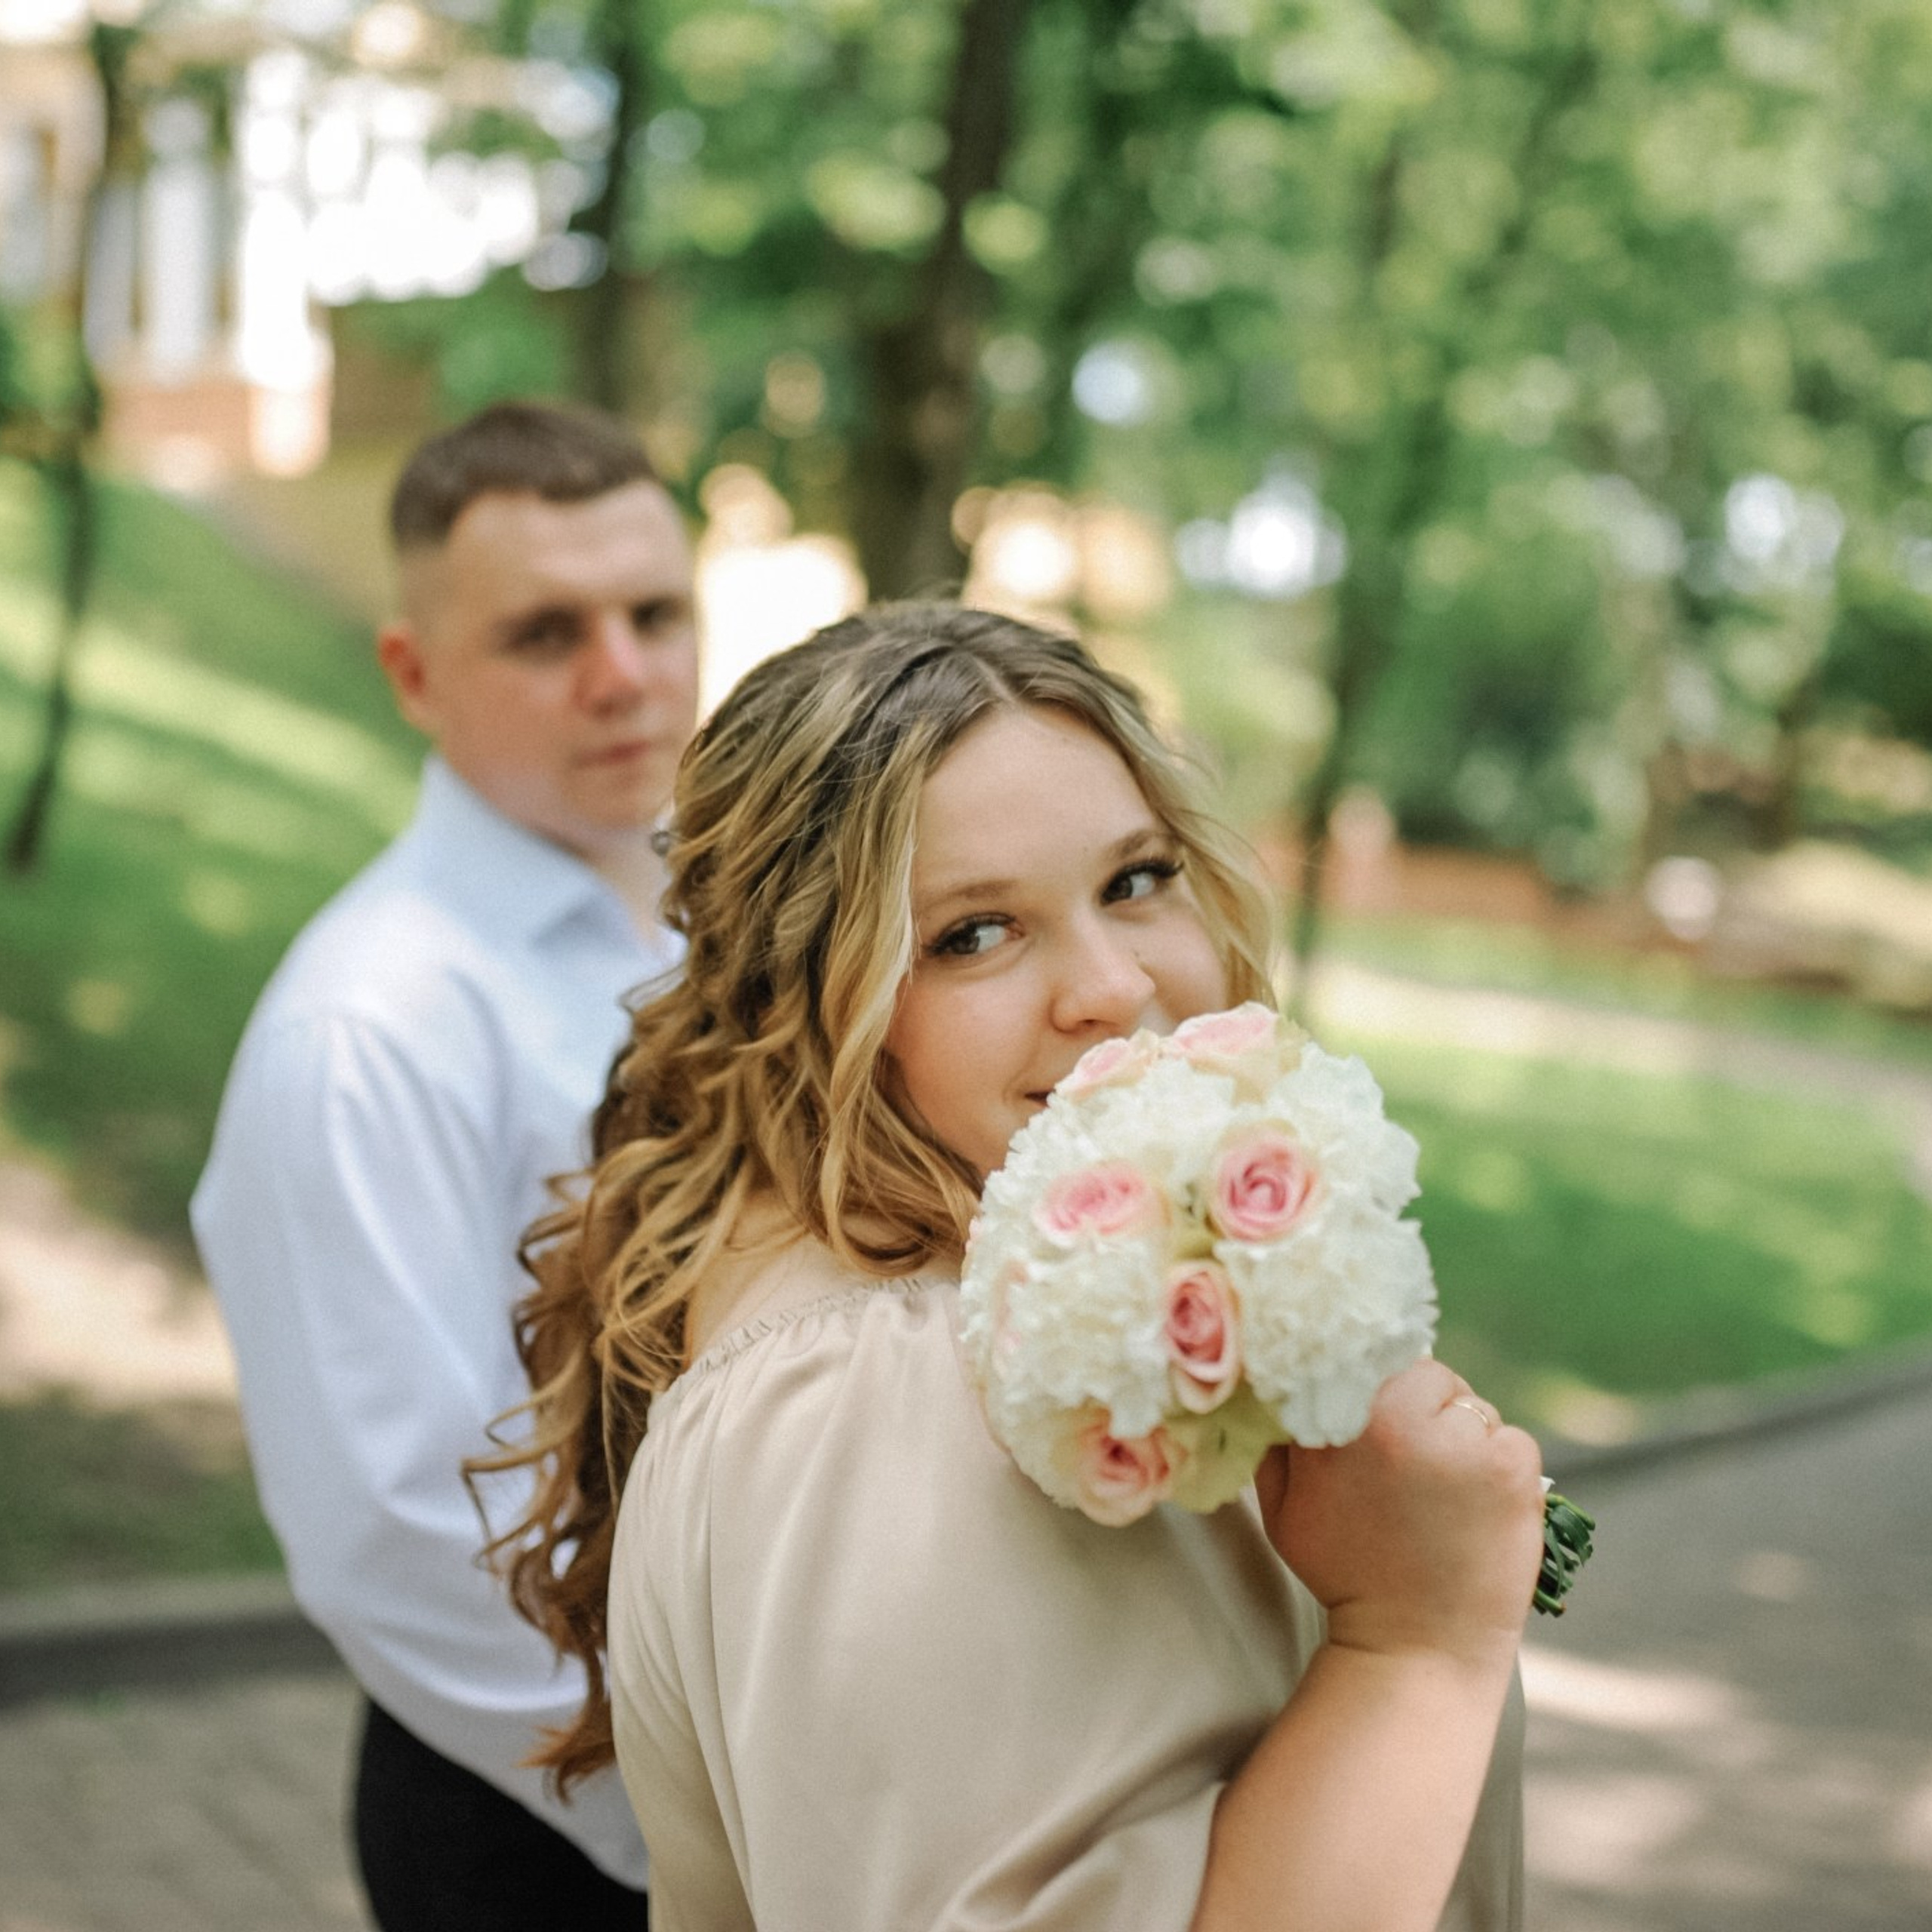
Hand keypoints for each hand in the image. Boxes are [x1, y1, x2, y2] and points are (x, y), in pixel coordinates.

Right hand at [1254, 1360, 1544, 1670]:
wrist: (1415, 1648)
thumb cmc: (1344, 1573)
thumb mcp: (1285, 1503)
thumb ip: (1281, 1437)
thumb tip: (1280, 1380)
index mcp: (1346, 1418)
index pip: (1367, 1351)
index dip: (1374, 1379)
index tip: (1377, 1411)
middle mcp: (1406, 1419)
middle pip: (1428, 1373)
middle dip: (1424, 1408)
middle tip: (1414, 1464)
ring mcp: (1466, 1442)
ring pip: (1472, 1407)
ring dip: (1464, 1437)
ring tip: (1445, 1495)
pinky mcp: (1514, 1468)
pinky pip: (1510, 1438)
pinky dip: (1501, 1465)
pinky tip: (1478, 1508)